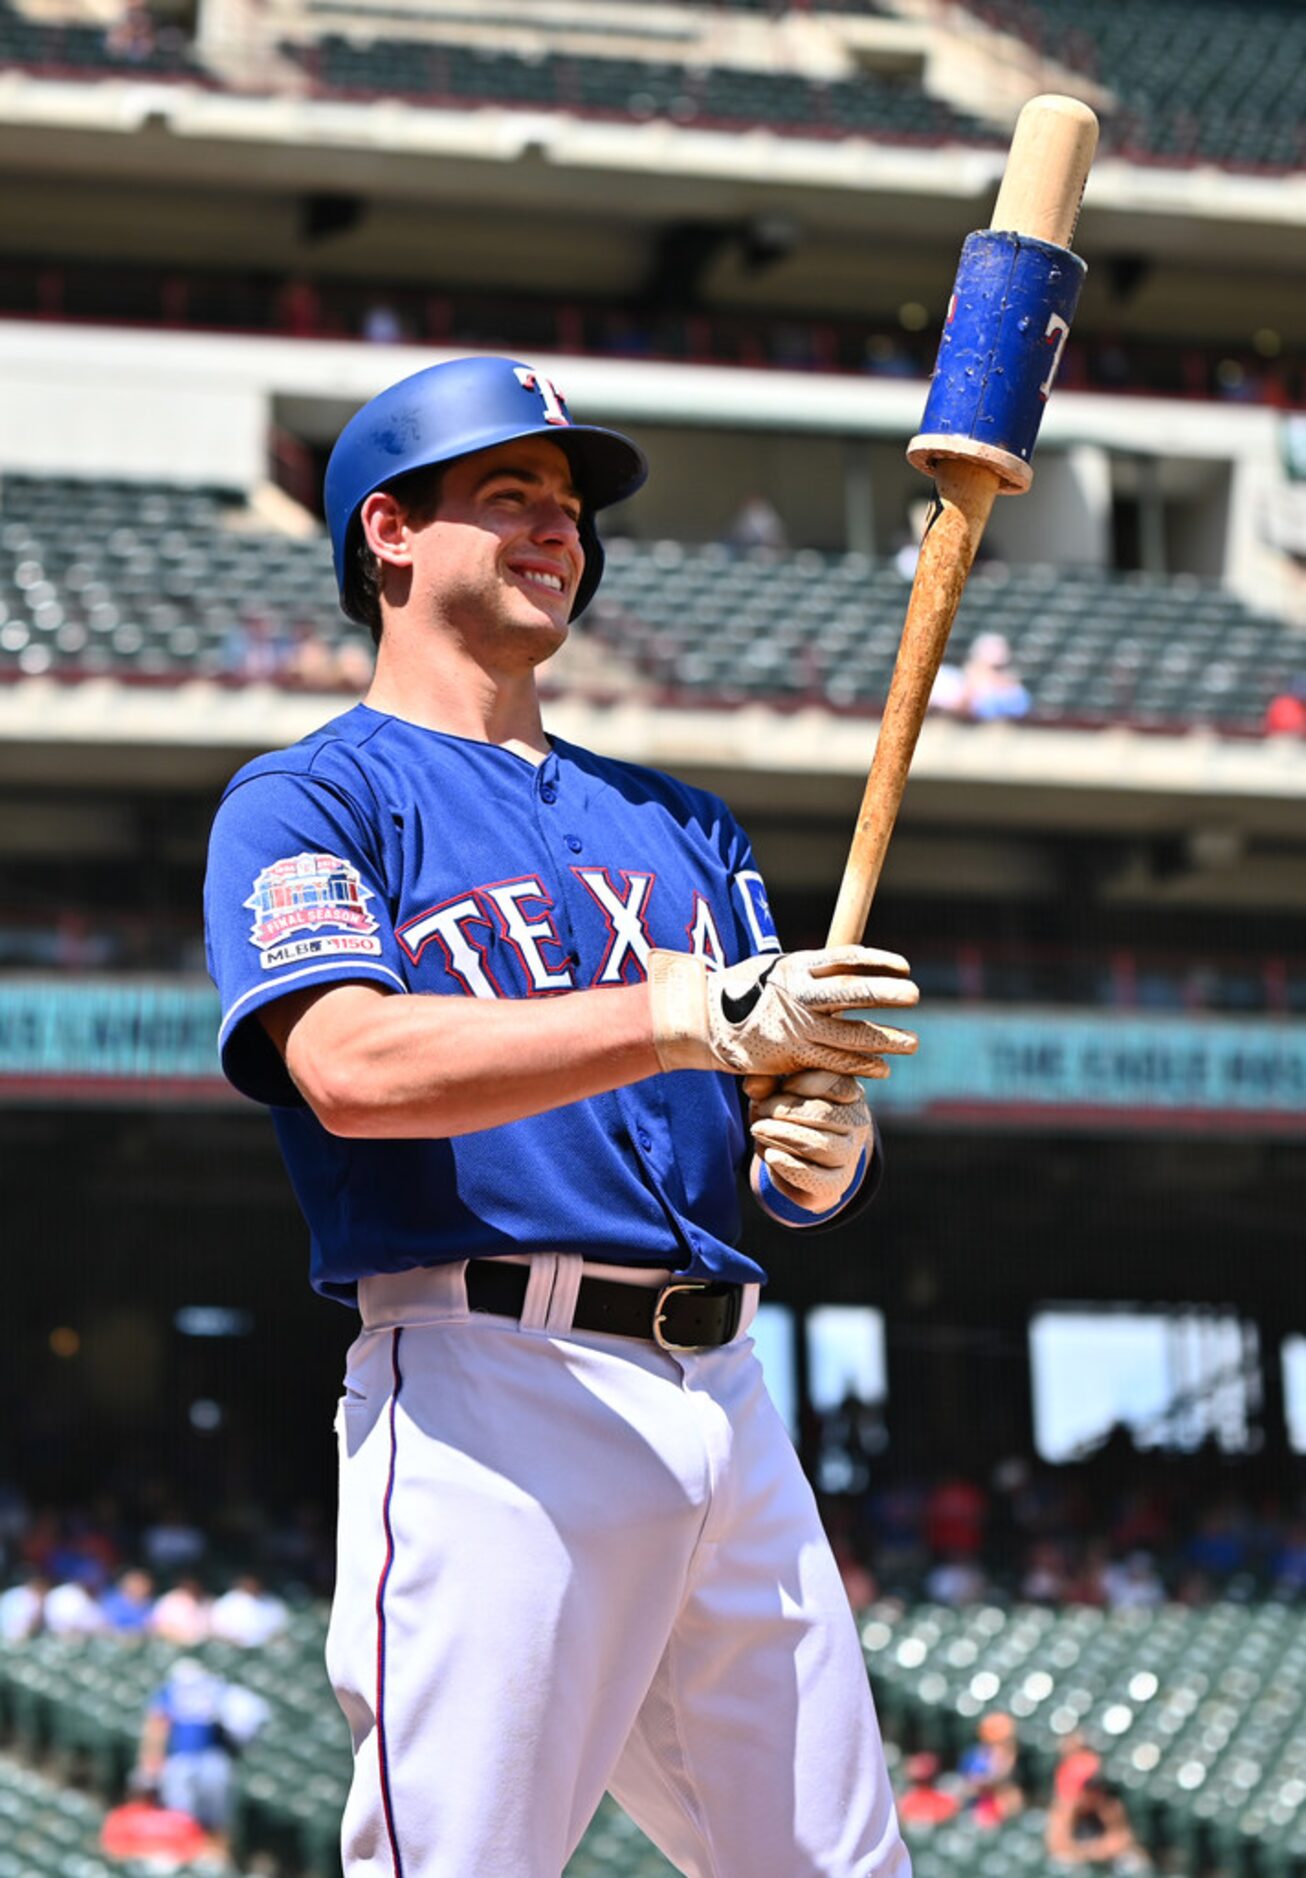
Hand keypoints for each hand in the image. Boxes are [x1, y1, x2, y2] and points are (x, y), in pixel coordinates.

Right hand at [649, 945, 916, 1078]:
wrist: (705, 1022)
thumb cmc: (747, 991)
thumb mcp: (777, 969)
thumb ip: (813, 970)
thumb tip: (853, 965)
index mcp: (796, 967)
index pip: (845, 958)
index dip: (878, 961)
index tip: (904, 966)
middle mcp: (798, 996)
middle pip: (851, 993)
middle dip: (886, 994)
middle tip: (914, 995)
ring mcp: (796, 1029)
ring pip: (850, 1036)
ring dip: (885, 1040)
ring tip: (912, 1042)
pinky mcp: (792, 1057)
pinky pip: (834, 1064)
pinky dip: (861, 1067)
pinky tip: (882, 1068)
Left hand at [748, 1070, 870, 1211]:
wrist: (797, 1157)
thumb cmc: (787, 1114)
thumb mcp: (775, 1092)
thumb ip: (766, 1084)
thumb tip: (753, 1084)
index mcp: (850, 1093)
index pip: (835, 1083)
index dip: (801, 1083)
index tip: (781, 1086)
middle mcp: (857, 1124)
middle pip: (824, 1115)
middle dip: (784, 1111)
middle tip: (761, 1110)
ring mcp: (849, 1156)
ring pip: (820, 1145)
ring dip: (782, 1136)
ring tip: (758, 1130)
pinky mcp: (835, 1184)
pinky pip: (814, 1178)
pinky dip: (788, 1166)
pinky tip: (771, 1155)